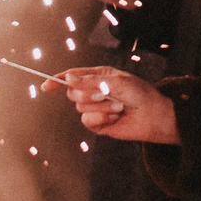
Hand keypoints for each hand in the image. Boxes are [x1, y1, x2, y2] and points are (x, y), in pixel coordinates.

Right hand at [54, 67, 177, 142]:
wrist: (154, 116)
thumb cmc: (140, 94)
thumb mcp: (116, 81)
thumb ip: (91, 81)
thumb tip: (68, 79)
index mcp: (98, 76)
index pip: (73, 77)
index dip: (58, 80)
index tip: (47, 86)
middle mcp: (95, 91)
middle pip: (73, 92)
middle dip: (86, 93)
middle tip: (104, 94)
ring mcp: (96, 108)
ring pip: (80, 106)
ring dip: (101, 106)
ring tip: (119, 106)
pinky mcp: (99, 123)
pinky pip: (87, 120)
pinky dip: (101, 117)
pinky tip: (115, 116)